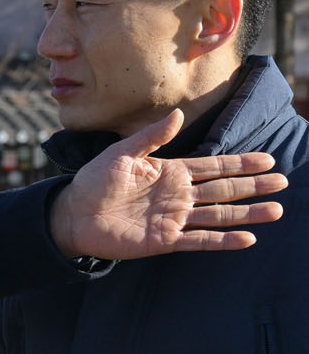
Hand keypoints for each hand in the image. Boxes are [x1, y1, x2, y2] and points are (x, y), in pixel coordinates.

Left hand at [49, 109, 284, 259]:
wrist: (71, 215)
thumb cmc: (92, 182)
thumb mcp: (122, 153)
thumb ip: (151, 137)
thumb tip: (178, 113)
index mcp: (170, 173)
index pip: (213, 166)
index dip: (240, 164)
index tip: (267, 160)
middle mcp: (177, 196)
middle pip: (224, 189)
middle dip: (253, 186)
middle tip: (282, 182)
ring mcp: (173, 219)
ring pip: (218, 215)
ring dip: (247, 213)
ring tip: (275, 211)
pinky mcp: (164, 240)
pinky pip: (199, 240)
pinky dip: (223, 240)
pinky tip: (247, 238)